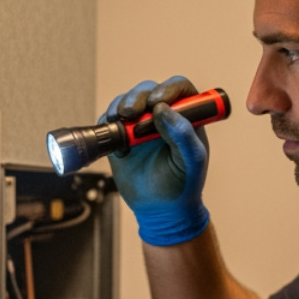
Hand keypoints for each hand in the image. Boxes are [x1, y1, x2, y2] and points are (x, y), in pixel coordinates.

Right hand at [103, 76, 210, 246]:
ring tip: (120, 124)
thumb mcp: (192, 161)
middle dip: (136, 97)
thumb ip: (183, 135)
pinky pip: (109, 120)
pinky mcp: (120, 137)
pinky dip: (107, 124)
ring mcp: (139, 124)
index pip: (178, 88)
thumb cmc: (183, 184)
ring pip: (126, 101)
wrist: (161, 210)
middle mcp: (162, 115)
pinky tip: (115, 141)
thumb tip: (163, 110)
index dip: (167, 89)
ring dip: (119, 106)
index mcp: (186, 116)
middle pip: (147, 90)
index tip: (157, 103)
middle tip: (131, 113)